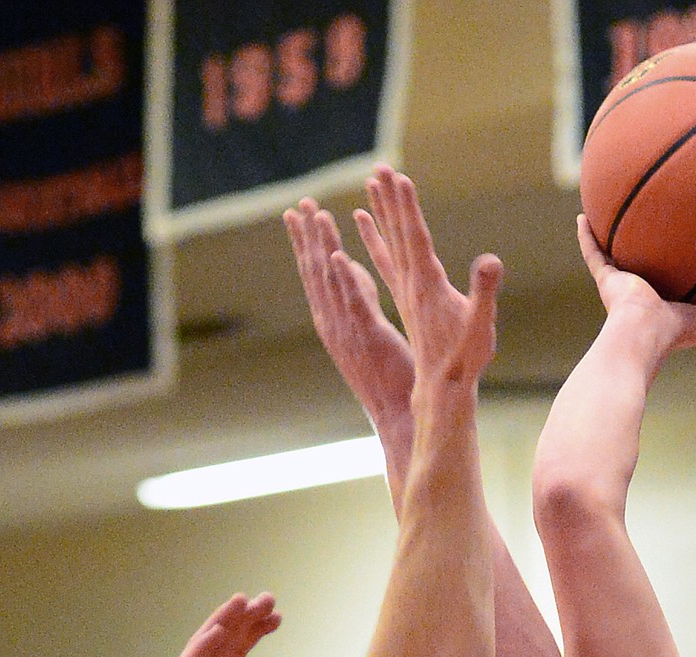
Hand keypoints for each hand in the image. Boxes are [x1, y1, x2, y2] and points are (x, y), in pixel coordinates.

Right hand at [137, 594, 280, 656]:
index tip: (278, 617)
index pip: (236, 654)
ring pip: (204, 649)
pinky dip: (200, 649)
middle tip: (269, 598)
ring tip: (243, 601)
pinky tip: (219, 631)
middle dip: (245, 621)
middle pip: (224, 644)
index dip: (255, 634)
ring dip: (224, 624)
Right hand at [284, 197, 413, 428]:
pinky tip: (338, 255)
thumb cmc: (388, 375)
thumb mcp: (368, 326)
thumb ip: (360, 294)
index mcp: (333, 321)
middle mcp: (334, 324)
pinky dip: (345, 280)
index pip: (315, 275)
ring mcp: (349, 331)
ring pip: (331, 284)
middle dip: (307, 238)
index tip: (298, 214)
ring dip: (322, 248)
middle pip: (315, 274)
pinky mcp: (370, 338)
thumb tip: (351, 265)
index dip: (306, 243)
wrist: (398, 414)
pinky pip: (355, 305)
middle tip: (299, 203)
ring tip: (315, 215)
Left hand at [353, 166, 502, 387]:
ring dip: (379, 213)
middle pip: (396, 233)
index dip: (407, 207)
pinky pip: (383, 262)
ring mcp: (405, 291)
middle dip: (389, 199)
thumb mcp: (481, 324)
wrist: (442, 388)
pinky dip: (373, 239)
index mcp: (427, 286)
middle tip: (378, 166)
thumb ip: (484, 291)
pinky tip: (363, 224)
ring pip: (387, 244)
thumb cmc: (466, 358)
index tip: (398, 177)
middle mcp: (410, 284)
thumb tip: (490, 262)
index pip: (414, 238)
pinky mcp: (405, 299)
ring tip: (370, 185)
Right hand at [577, 216, 695, 352]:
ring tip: (611, 207)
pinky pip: (593, 252)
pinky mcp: (605, 279)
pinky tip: (583, 214)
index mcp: (666, 301)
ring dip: (612, 234)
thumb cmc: (679, 332)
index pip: (675, 279)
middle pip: (645, 261)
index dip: (680, 265)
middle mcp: (642, 291)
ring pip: (615, 253)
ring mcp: (621, 284)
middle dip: (647, 244)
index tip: (686, 243)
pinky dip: (586, 236)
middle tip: (653, 217)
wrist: (644, 334)